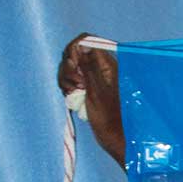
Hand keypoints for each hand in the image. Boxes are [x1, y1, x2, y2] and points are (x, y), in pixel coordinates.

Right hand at [57, 33, 124, 167]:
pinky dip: (67, 86)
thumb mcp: (96, 92)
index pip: (85, 40)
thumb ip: (89, 67)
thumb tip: (81, 44)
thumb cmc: (110, 120)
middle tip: (78, 86)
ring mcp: (93, 78)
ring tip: (75, 94)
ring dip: (66, 79)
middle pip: (74, 52)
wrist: (115, 141)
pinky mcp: (87, 88)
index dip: (75, 49)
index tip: (74, 66)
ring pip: (69, 66)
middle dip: (69, 68)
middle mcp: (100, 68)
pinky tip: (72, 97)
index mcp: (107, 65)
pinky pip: (70, 79)